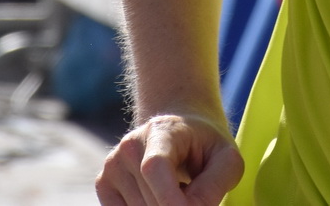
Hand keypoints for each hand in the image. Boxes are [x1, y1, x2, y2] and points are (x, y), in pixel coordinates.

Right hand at [96, 112, 242, 205]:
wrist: (179, 130)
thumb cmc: (205, 146)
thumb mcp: (226, 157)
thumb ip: (215, 185)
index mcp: (161, 131)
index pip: (155, 167)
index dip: (171, 200)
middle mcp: (130, 146)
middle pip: (152, 201)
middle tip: (192, 193)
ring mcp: (113, 164)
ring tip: (177, 190)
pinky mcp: (103, 184)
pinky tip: (157, 197)